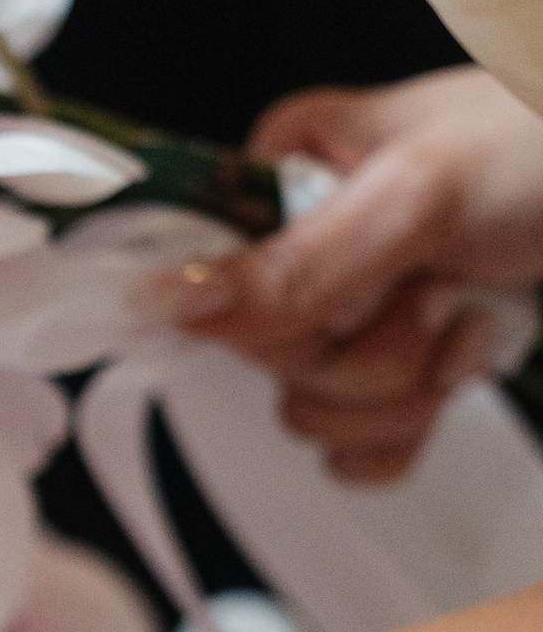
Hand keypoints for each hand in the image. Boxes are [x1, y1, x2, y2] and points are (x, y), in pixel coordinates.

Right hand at [168, 70, 542, 484]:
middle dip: (364, 356)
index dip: (276, 320)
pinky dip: (412, 430)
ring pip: (312, 415)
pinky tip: (467, 359)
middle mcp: (308, 249)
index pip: (210, 290)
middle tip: (433, 297)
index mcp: (285, 180)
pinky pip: (353, 451)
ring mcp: (354, 316)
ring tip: (466, 317)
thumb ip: (293, 263)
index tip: (348, 298)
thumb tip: (164, 300)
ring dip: (403, 391)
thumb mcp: (416, 198)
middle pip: (269, 365)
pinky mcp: (397, 373)